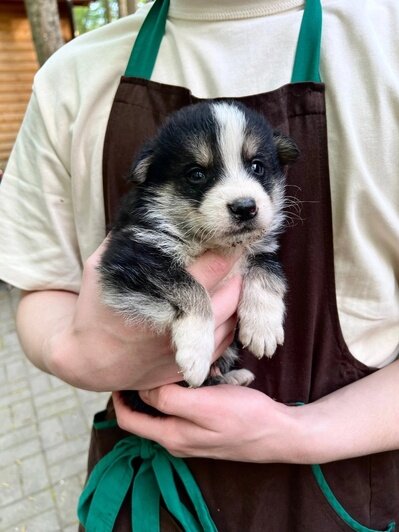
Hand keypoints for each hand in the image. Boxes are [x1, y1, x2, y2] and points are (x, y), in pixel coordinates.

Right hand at [23, 240, 242, 390]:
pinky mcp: (194, 366)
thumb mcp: (100, 267)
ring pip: (234, 317)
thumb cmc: (94, 310)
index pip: (216, 266)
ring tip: (229, 280)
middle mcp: (182, 323)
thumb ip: (125, 239)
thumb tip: (145, 211)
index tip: (233, 236)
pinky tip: (220, 307)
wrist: (90, 362)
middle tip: (233, 257)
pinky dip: (230, 321)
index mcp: (162, 293)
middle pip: (233, 291)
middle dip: (237, 272)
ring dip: (236, 296)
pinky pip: (227, 340)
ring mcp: (190, 349)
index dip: (229, 248)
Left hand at [112, 384, 301, 462]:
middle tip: (142, 364)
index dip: (119, 398)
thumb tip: (144, 391)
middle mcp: (177, 440)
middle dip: (139, 392)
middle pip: (144, 416)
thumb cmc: (244, 416)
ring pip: (164, 411)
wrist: (278, 432)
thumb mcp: (204, 405)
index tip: (121, 373)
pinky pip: (182, 410)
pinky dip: (180, 393)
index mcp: (172, 437)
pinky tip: (191, 376)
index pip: (130, 421)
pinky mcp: (205, 429)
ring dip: (161, 390)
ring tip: (165, 367)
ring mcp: (192, 436)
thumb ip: (169, 400)